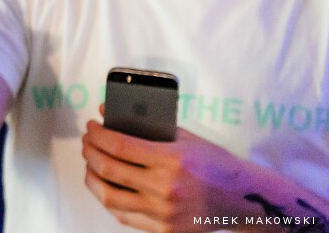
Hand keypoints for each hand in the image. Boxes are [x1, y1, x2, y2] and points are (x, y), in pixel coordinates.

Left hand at [82, 119, 258, 231]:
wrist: (244, 202)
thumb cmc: (216, 165)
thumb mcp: (186, 138)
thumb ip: (148, 125)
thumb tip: (107, 111)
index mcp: (171, 160)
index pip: (119, 145)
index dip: (98, 134)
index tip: (91, 126)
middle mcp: (165, 188)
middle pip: (109, 169)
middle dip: (90, 151)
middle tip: (87, 142)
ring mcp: (163, 213)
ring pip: (109, 196)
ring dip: (92, 177)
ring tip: (91, 163)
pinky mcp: (164, 230)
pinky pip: (124, 216)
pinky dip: (109, 198)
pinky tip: (106, 185)